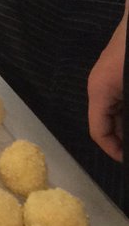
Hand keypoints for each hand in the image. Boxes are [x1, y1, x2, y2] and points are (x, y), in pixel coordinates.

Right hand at [88, 17, 125, 161]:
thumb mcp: (127, 86)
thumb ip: (125, 112)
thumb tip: (127, 133)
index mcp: (100, 90)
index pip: (99, 132)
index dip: (115, 152)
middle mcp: (99, 86)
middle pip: (106, 124)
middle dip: (123, 139)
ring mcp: (109, 78)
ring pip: (114, 112)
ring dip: (125, 125)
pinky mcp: (118, 73)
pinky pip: (119, 101)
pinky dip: (126, 112)